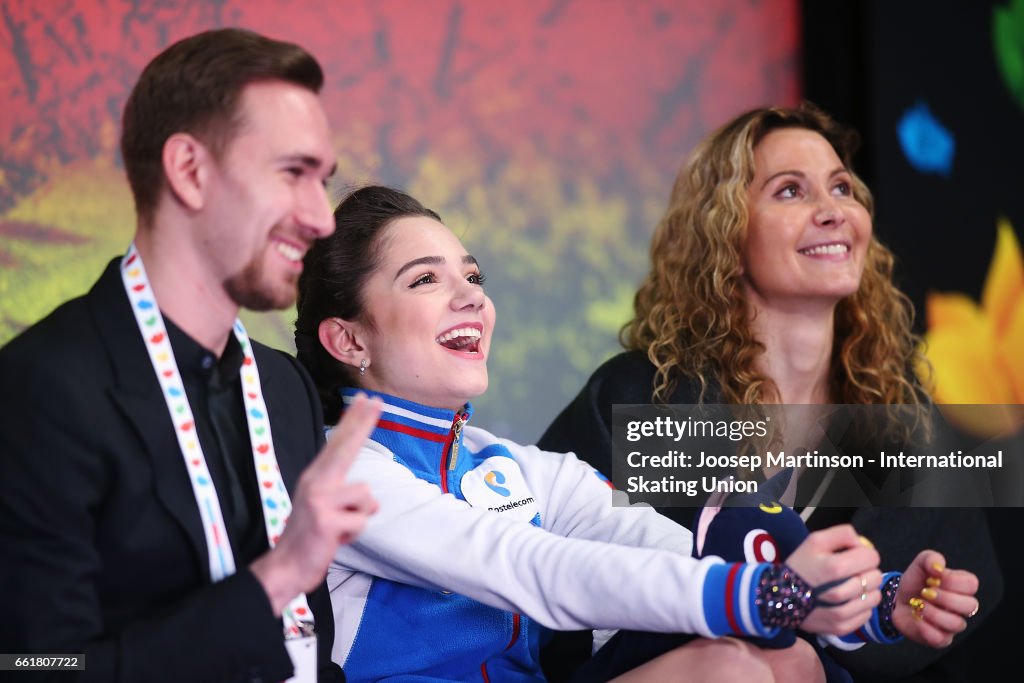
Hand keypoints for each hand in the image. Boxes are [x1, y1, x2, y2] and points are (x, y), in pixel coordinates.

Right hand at [251, 393, 381, 614]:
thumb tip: (370, 497)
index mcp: (316, 477)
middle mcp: (316, 482)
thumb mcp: (324, 508)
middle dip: (363, 422)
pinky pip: (361, 521)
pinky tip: (336, 538)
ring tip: (340, 527)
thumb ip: (344, 495)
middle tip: (377, 400)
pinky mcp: (325, 519)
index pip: (339, 444)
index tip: (367, 400)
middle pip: (346, 447)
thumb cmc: (311, 538)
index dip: (354, 421)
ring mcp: (319, 499)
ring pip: (366, 497)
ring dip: (360, 517)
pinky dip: (354, 534)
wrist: (286, 566)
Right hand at [785, 524, 881, 634]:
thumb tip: (864, 545)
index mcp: (834, 567)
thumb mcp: (815, 540)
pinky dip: (863, 607)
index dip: (865, 554)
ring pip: (874, 598)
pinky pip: (866, 615)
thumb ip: (843, 534)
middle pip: (875, 578)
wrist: (779, 595)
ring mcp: (840, 614)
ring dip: (869, 590)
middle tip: (855, 572)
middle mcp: (839, 592)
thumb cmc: (801, 565)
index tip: (853, 557)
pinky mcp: (840, 628)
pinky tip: (850, 601)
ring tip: (855, 587)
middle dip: (869, 572)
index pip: (871, 557)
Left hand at [893, 550, 978, 647]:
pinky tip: (916, 617)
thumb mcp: (920, 564)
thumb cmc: (916, 582)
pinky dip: (925, 627)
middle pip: (970, 605)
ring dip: (934, 613)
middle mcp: (961, 607)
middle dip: (945, 598)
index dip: (951, 580)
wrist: (897, 600)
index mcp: (961, 587)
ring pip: (957, 623)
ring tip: (919, 604)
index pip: (971, 584)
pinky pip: (941, 638)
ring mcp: (953, 624)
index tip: (932, 578)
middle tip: (925, 592)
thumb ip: (931, 559)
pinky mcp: (941, 638)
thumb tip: (938, 568)